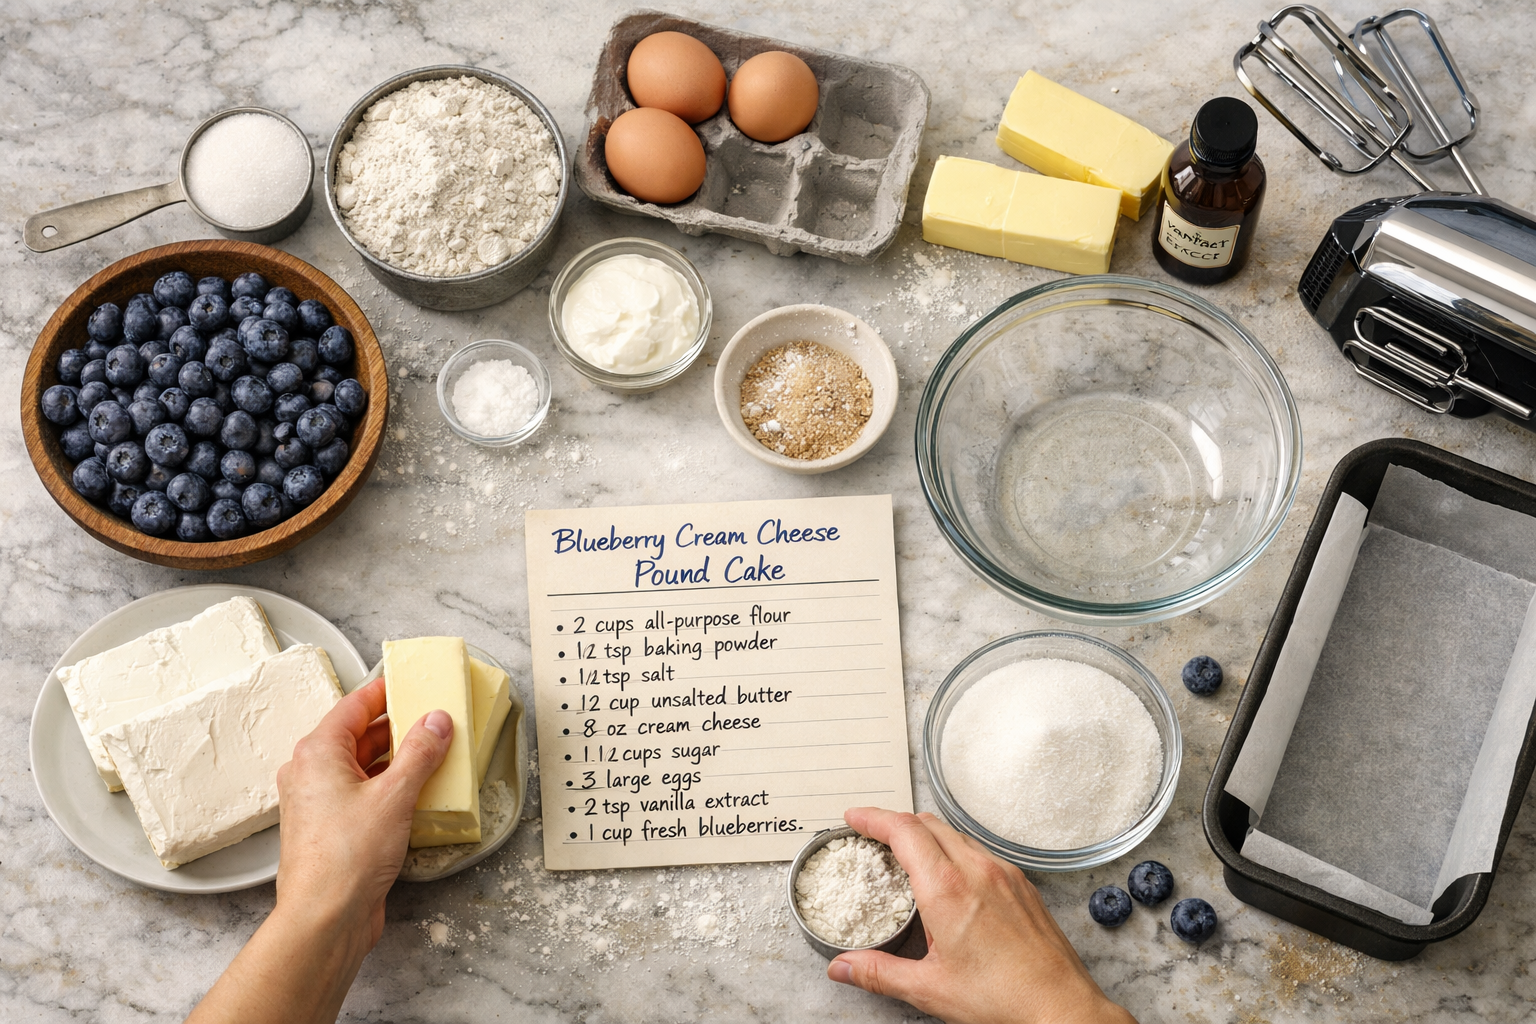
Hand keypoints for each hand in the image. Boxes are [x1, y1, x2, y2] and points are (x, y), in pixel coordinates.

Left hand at [186, 678, 451, 1023]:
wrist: (324, 918)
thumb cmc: (346, 858)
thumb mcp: (395, 795)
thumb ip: (420, 753)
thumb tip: (436, 721)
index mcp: (318, 752)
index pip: (355, 705)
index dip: (386, 692)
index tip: (411, 682)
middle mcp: (311, 773)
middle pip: (359, 735)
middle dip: (399, 727)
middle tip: (434, 719)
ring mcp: (319, 802)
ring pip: (363, 766)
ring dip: (397, 760)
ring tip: (435, 755)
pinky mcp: (332, 828)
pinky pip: (363, 794)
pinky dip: (390, 788)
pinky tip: (418, 793)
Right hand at [828, 807, 1136, 1023]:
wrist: (1060, 1008)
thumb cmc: (1004, 999)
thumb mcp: (930, 988)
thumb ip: (880, 973)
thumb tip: (844, 968)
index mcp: (947, 889)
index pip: (904, 831)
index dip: (874, 818)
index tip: (856, 818)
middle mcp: (977, 871)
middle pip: (928, 823)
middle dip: (896, 822)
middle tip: (874, 833)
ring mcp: (1004, 874)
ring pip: (957, 834)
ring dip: (927, 833)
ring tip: (909, 853)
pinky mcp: (1022, 885)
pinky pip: (981, 851)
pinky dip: (956, 850)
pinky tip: (952, 876)